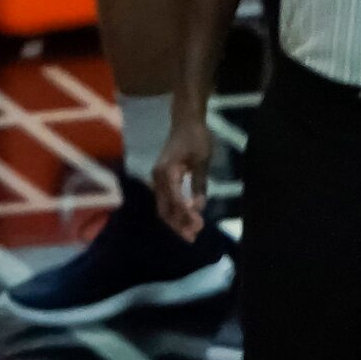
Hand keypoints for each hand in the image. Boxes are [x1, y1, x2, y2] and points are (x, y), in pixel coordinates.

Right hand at [150, 113, 215, 241]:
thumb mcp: (202, 161)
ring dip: (176, 221)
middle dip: (178, 224)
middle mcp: (158, 178)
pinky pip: (165, 201)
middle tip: (193, 237)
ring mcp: (158, 180)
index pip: (175, 201)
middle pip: (164, 209)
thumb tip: (198, 207)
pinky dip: (174, 212)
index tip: (198, 227)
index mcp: (166, 172)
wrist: (185, 122)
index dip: (185, 216)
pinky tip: (184, 219)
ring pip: (163, 207)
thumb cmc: (196, 138)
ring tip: (190, 232)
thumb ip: (199, 184)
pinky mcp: (162, 180)